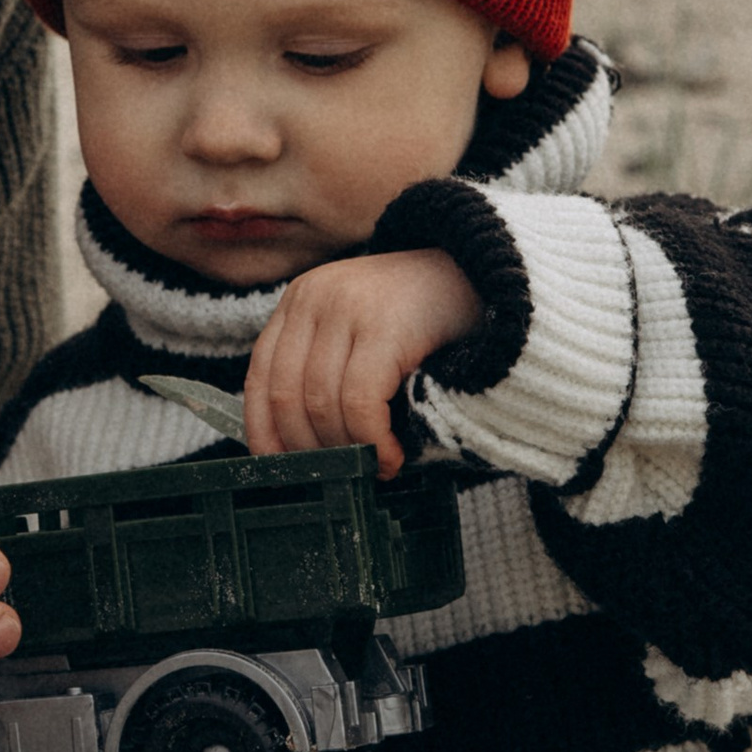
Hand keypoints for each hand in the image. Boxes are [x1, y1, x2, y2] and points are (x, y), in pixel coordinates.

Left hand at [242, 250, 481, 476]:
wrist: (490, 275)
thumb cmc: (425, 320)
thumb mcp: (361, 337)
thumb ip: (328, 372)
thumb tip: (300, 449)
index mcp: (299, 301)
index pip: (261, 377)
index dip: (265, 432)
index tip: (282, 470)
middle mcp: (314, 298)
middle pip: (287, 396)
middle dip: (311, 450)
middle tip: (342, 476)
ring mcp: (347, 307)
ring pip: (322, 404)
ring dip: (347, 450)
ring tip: (375, 468)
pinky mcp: (385, 325)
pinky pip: (360, 402)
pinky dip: (372, 441)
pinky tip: (391, 455)